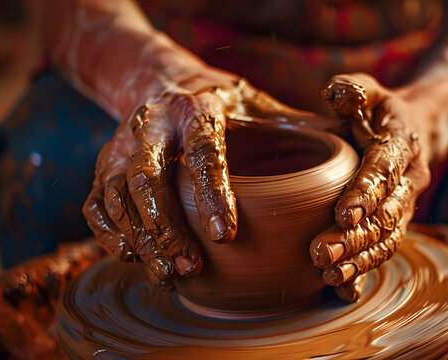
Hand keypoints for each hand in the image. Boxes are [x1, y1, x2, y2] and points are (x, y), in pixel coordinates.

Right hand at [83, 66, 335, 285]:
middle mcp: (154, 125)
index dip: (213, 193)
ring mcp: (123, 145)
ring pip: (119, 195)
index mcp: (198, 107)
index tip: (226, 235)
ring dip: (140, 237)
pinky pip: (97, 203)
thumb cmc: (222, 102)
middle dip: (167, 227)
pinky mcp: (104, 165)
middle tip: (190, 265)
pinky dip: (110, 233)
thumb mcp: (260, 105)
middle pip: (149, 178)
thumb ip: (298, 128)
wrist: (161, 80)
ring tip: (167, 271)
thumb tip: (351, 153)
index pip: (204, 151)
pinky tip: (134, 256)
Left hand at [310, 73, 431, 300]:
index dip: (366, 192)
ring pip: (387, 239)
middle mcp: (408, 181)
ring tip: (329, 274)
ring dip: (359, 259)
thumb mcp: (369, 91)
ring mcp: (404, 207)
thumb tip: (338, 93)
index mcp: (400, 144)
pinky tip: (341, 289)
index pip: (384, 169)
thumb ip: (354, 89)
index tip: (343, 213)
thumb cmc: (379, 111)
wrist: (416, 133)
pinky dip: (365, 270)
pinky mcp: (395, 225)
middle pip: (385, 214)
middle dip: (355, 236)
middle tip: (322, 252)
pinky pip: (384, 250)